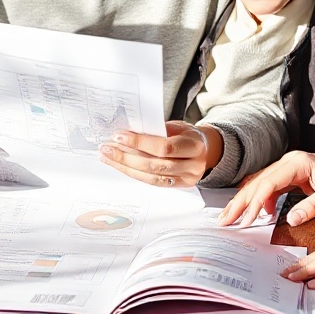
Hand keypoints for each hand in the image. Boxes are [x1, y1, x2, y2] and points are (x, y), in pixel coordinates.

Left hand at [100, 123, 220, 188]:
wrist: (207, 149)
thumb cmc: (187, 135)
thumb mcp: (177, 126)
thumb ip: (156, 131)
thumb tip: (126, 134)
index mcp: (195, 145)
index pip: (164, 147)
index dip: (139, 143)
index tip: (119, 136)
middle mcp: (193, 165)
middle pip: (155, 165)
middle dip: (126, 157)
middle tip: (107, 148)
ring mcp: (187, 179)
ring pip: (151, 177)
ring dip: (126, 167)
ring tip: (108, 157)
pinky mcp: (179, 187)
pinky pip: (153, 183)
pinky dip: (135, 174)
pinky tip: (121, 166)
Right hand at [222, 149, 314, 228]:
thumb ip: (312, 205)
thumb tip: (291, 220)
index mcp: (297, 163)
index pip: (268, 183)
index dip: (254, 203)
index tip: (245, 220)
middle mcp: (288, 163)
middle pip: (258, 183)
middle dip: (239, 202)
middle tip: (224, 220)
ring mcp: (288, 168)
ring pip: (260, 185)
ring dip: (245, 202)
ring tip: (231, 218)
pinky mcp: (290, 176)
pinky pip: (269, 187)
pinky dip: (260, 201)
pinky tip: (257, 214)